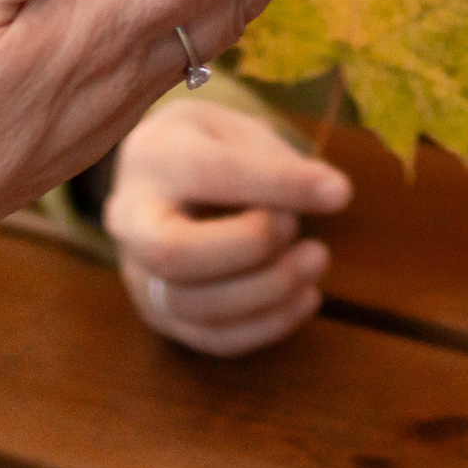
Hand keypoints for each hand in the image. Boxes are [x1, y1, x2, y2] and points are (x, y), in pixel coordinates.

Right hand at [106, 98, 351, 356]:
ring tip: (316, 259)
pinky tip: (306, 297)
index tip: (338, 191)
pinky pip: (209, 338)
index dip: (277, 185)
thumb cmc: (208, 146)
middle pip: (175, 254)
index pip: (209, 175)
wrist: (158, 175)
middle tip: (297, 227)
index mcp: (152, 157)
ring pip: (191, 304)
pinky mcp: (159, 313)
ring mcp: (137, 273)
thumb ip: (275, 160)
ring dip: (267, 290)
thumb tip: (333, 195)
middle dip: (251, 247)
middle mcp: (130, 220)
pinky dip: (265, 326)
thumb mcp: (235, 130)